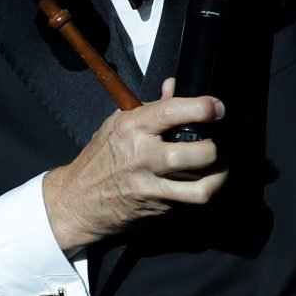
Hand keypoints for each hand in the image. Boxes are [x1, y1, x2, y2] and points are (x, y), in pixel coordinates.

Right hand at [40, 78, 228, 250]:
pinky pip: (189, 201)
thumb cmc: (100, 158)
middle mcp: (143, 156)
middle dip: (216, 149)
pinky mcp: (157, 209)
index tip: (216, 108)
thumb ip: (150, 107)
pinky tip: (200, 183)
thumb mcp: (117, 124)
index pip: (173, 111)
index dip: (203, 108)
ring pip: (201, 188)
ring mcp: (151, 186)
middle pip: (197, 153)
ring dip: (218, 178)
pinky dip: (200, 192)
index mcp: (133, 128)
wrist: (76, 201)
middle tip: (217, 145)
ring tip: (219, 168)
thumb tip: (173, 86)